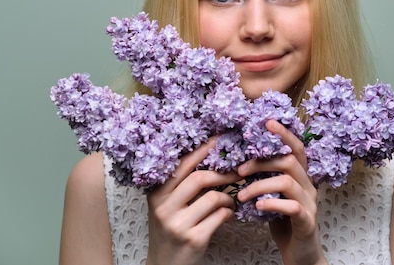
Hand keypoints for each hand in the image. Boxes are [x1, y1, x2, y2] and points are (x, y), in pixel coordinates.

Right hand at [146, 138, 240, 264]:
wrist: (164, 263)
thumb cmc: (170, 229)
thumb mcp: (166, 205)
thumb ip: (179, 185)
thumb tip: (210, 158)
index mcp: (157, 193)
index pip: (182, 165)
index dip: (202, 150)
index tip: (218, 140)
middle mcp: (164, 207)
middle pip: (199, 179)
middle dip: (222, 174)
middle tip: (236, 172)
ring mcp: (178, 224)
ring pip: (213, 198)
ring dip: (228, 198)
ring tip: (231, 201)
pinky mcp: (194, 238)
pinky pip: (220, 217)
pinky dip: (228, 213)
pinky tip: (228, 215)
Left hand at [236, 120, 328, 264]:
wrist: (300, 253)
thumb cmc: (282, 220)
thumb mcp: (271, 194)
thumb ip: (263, 177)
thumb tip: (237, 160)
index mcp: (301, 175)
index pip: (296, 147)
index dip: (284, 133)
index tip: (266, 122)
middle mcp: (309, 185)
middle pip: (290, 160)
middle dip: (262, 161)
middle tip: (238, 170)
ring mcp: (310, 203)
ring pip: (288, 181)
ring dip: (260, 185)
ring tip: (240, 194)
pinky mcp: (307, 221)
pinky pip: (292, 206)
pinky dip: (272, 204)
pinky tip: (257, 207)